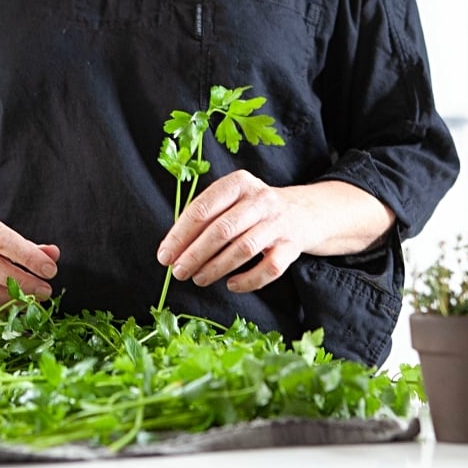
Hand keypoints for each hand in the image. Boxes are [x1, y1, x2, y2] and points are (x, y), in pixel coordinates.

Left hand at [156, 170, 316, 292]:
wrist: (303, 212)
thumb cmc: (253, 209)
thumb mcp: (231, 200)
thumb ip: (204, 217)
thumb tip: (172, 249)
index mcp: (239, 183)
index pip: (202, 209)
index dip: (180, 235)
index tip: (165, 256)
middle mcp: (260, 199)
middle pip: (222, 230)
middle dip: (195, 254)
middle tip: (178, 272)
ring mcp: (278, 222)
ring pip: (243, 249)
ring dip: (216, 268)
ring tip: (198, 279)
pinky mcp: (292, 246)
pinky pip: (270, 268)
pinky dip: (249, 280)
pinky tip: (231, 285)